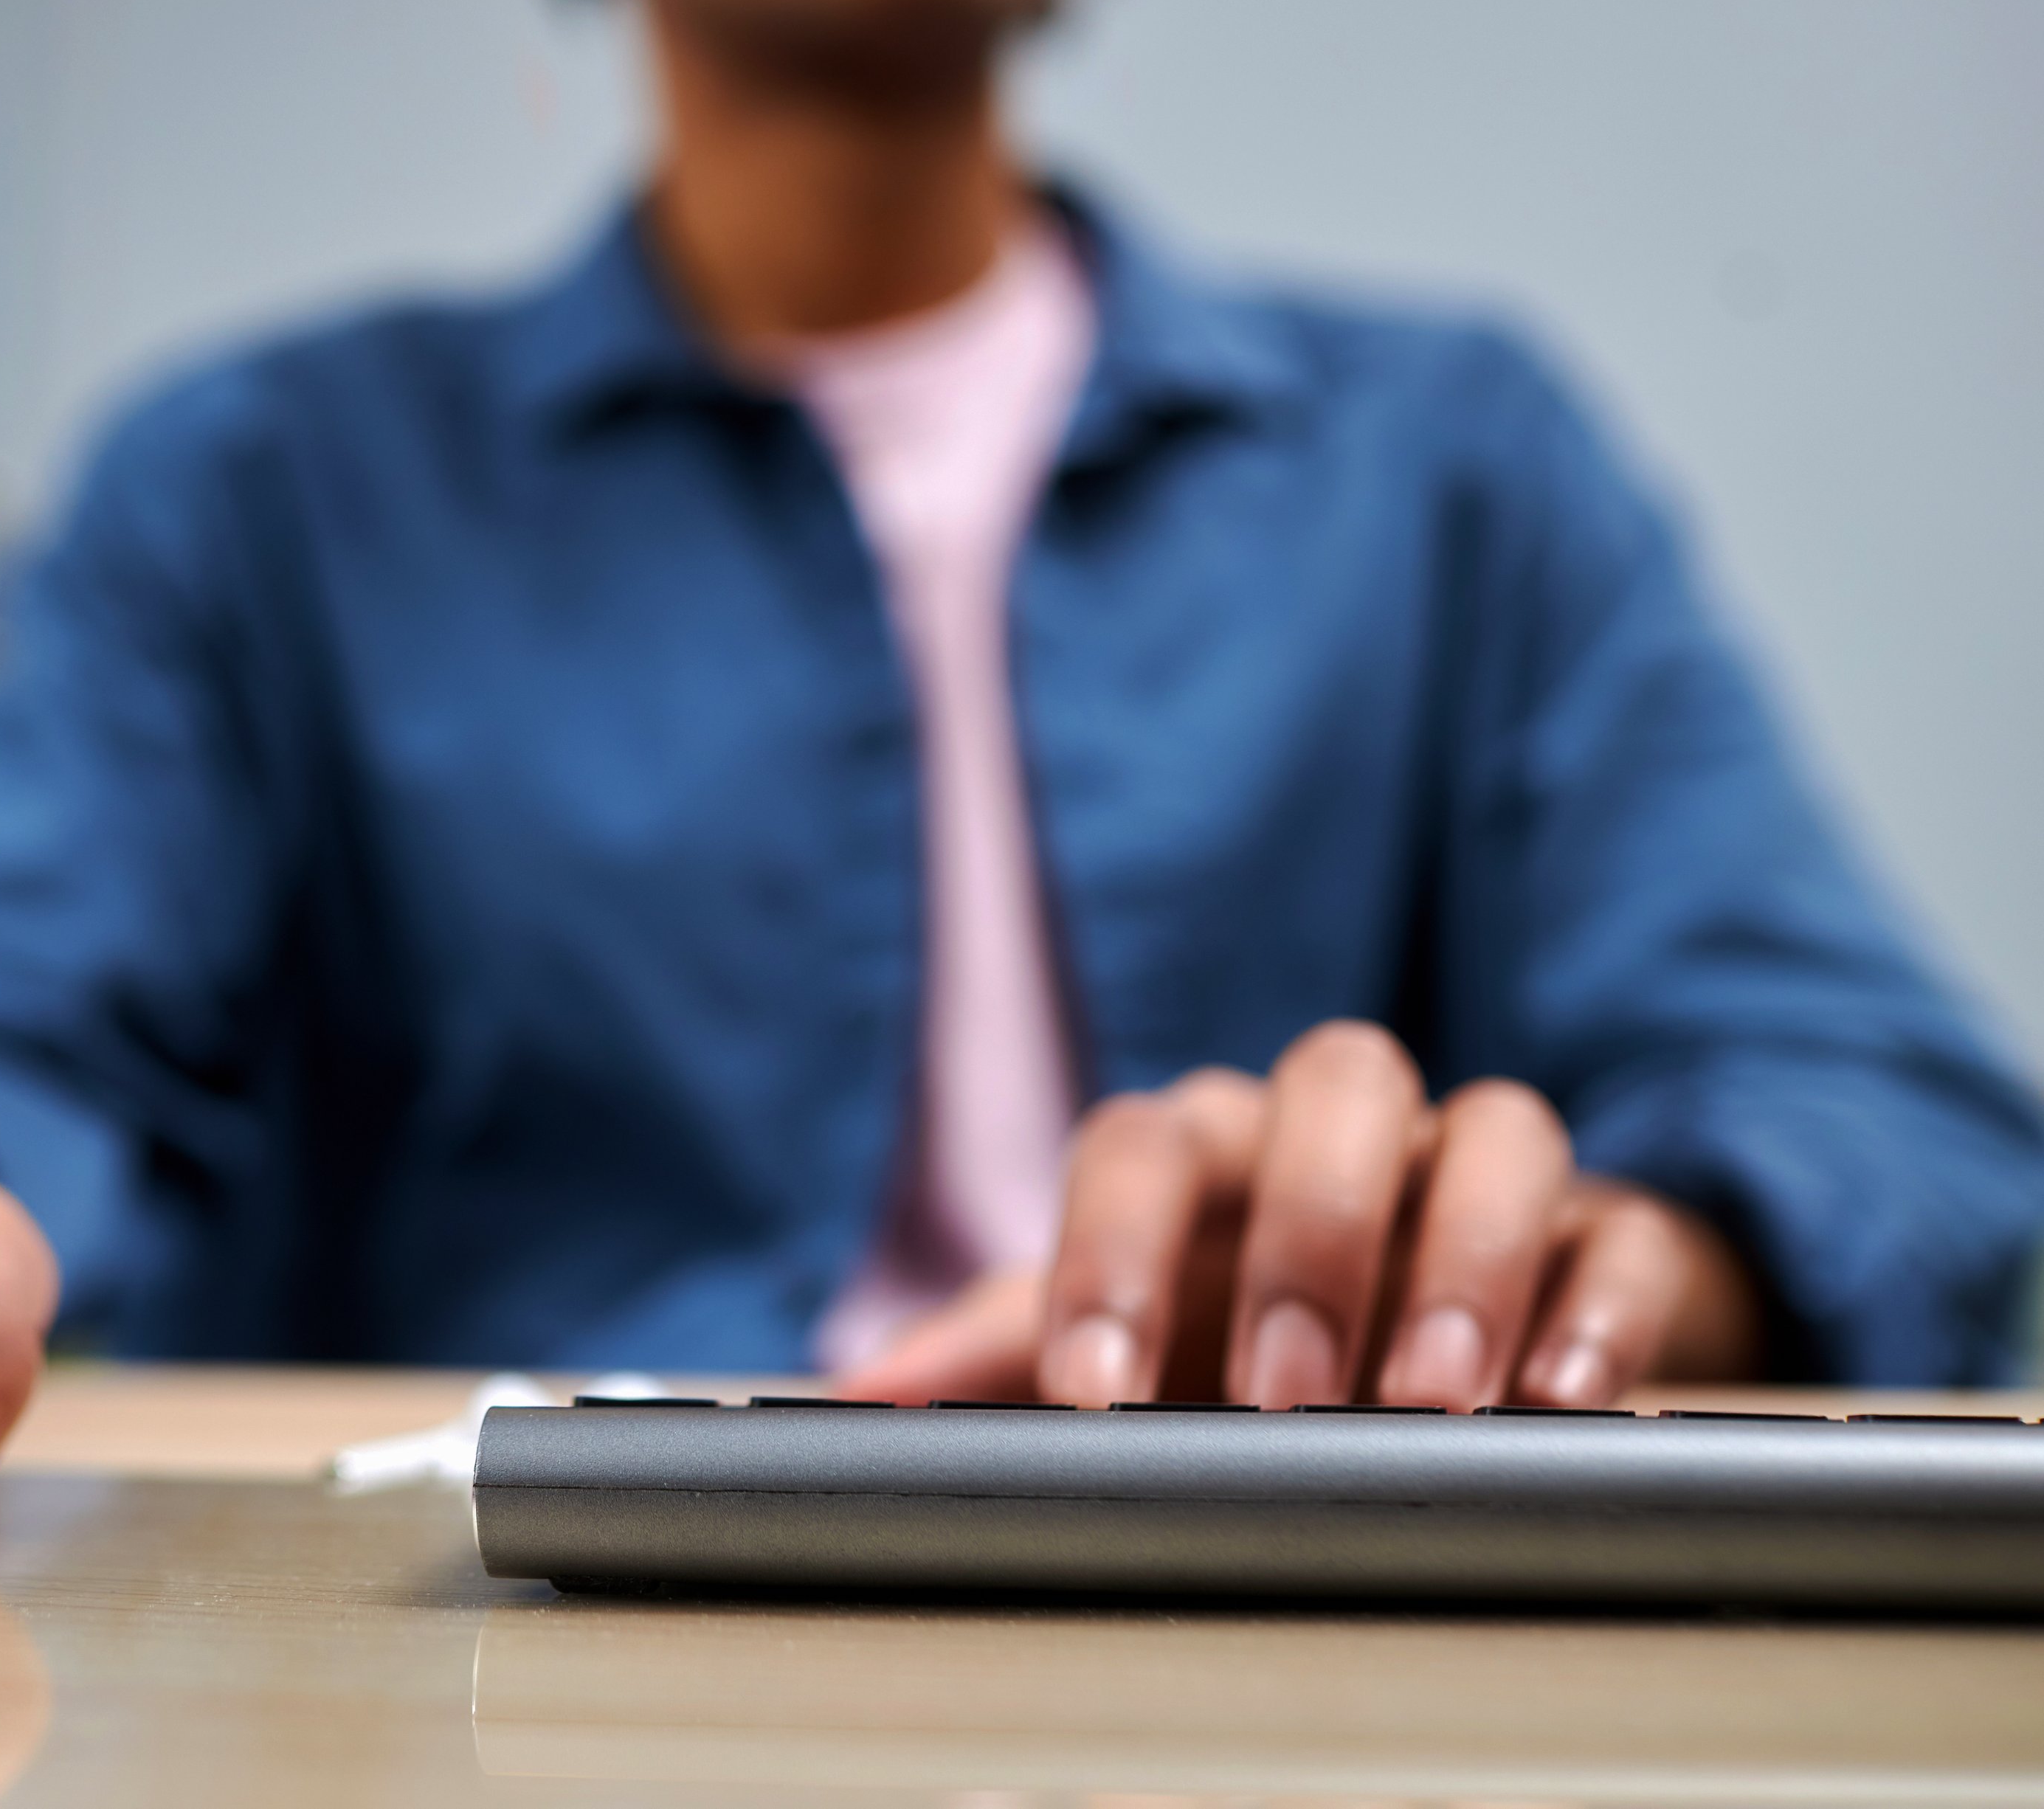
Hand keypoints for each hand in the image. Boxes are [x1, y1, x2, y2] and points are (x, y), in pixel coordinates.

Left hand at [840, 1021, 1759, 1409]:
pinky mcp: (1614, 1227)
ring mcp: (1481, 1170)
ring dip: (1461, 1256)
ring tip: (1434, 1397)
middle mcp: (1345, 1132)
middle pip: (1333, 1077)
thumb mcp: (1133, 1332)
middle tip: (1284, 1397)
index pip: (1141, 1142)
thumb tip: (857, 1400)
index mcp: (1215, 1149)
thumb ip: (998, 1355)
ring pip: (1494, 1126)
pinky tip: (1560, 1395)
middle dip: (1306, 1233)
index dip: (1106, 1252)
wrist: (1455, 1331)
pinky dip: (1594, 1302)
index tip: (1091, 1392)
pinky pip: (1621, 1227)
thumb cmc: (1259, 1324)